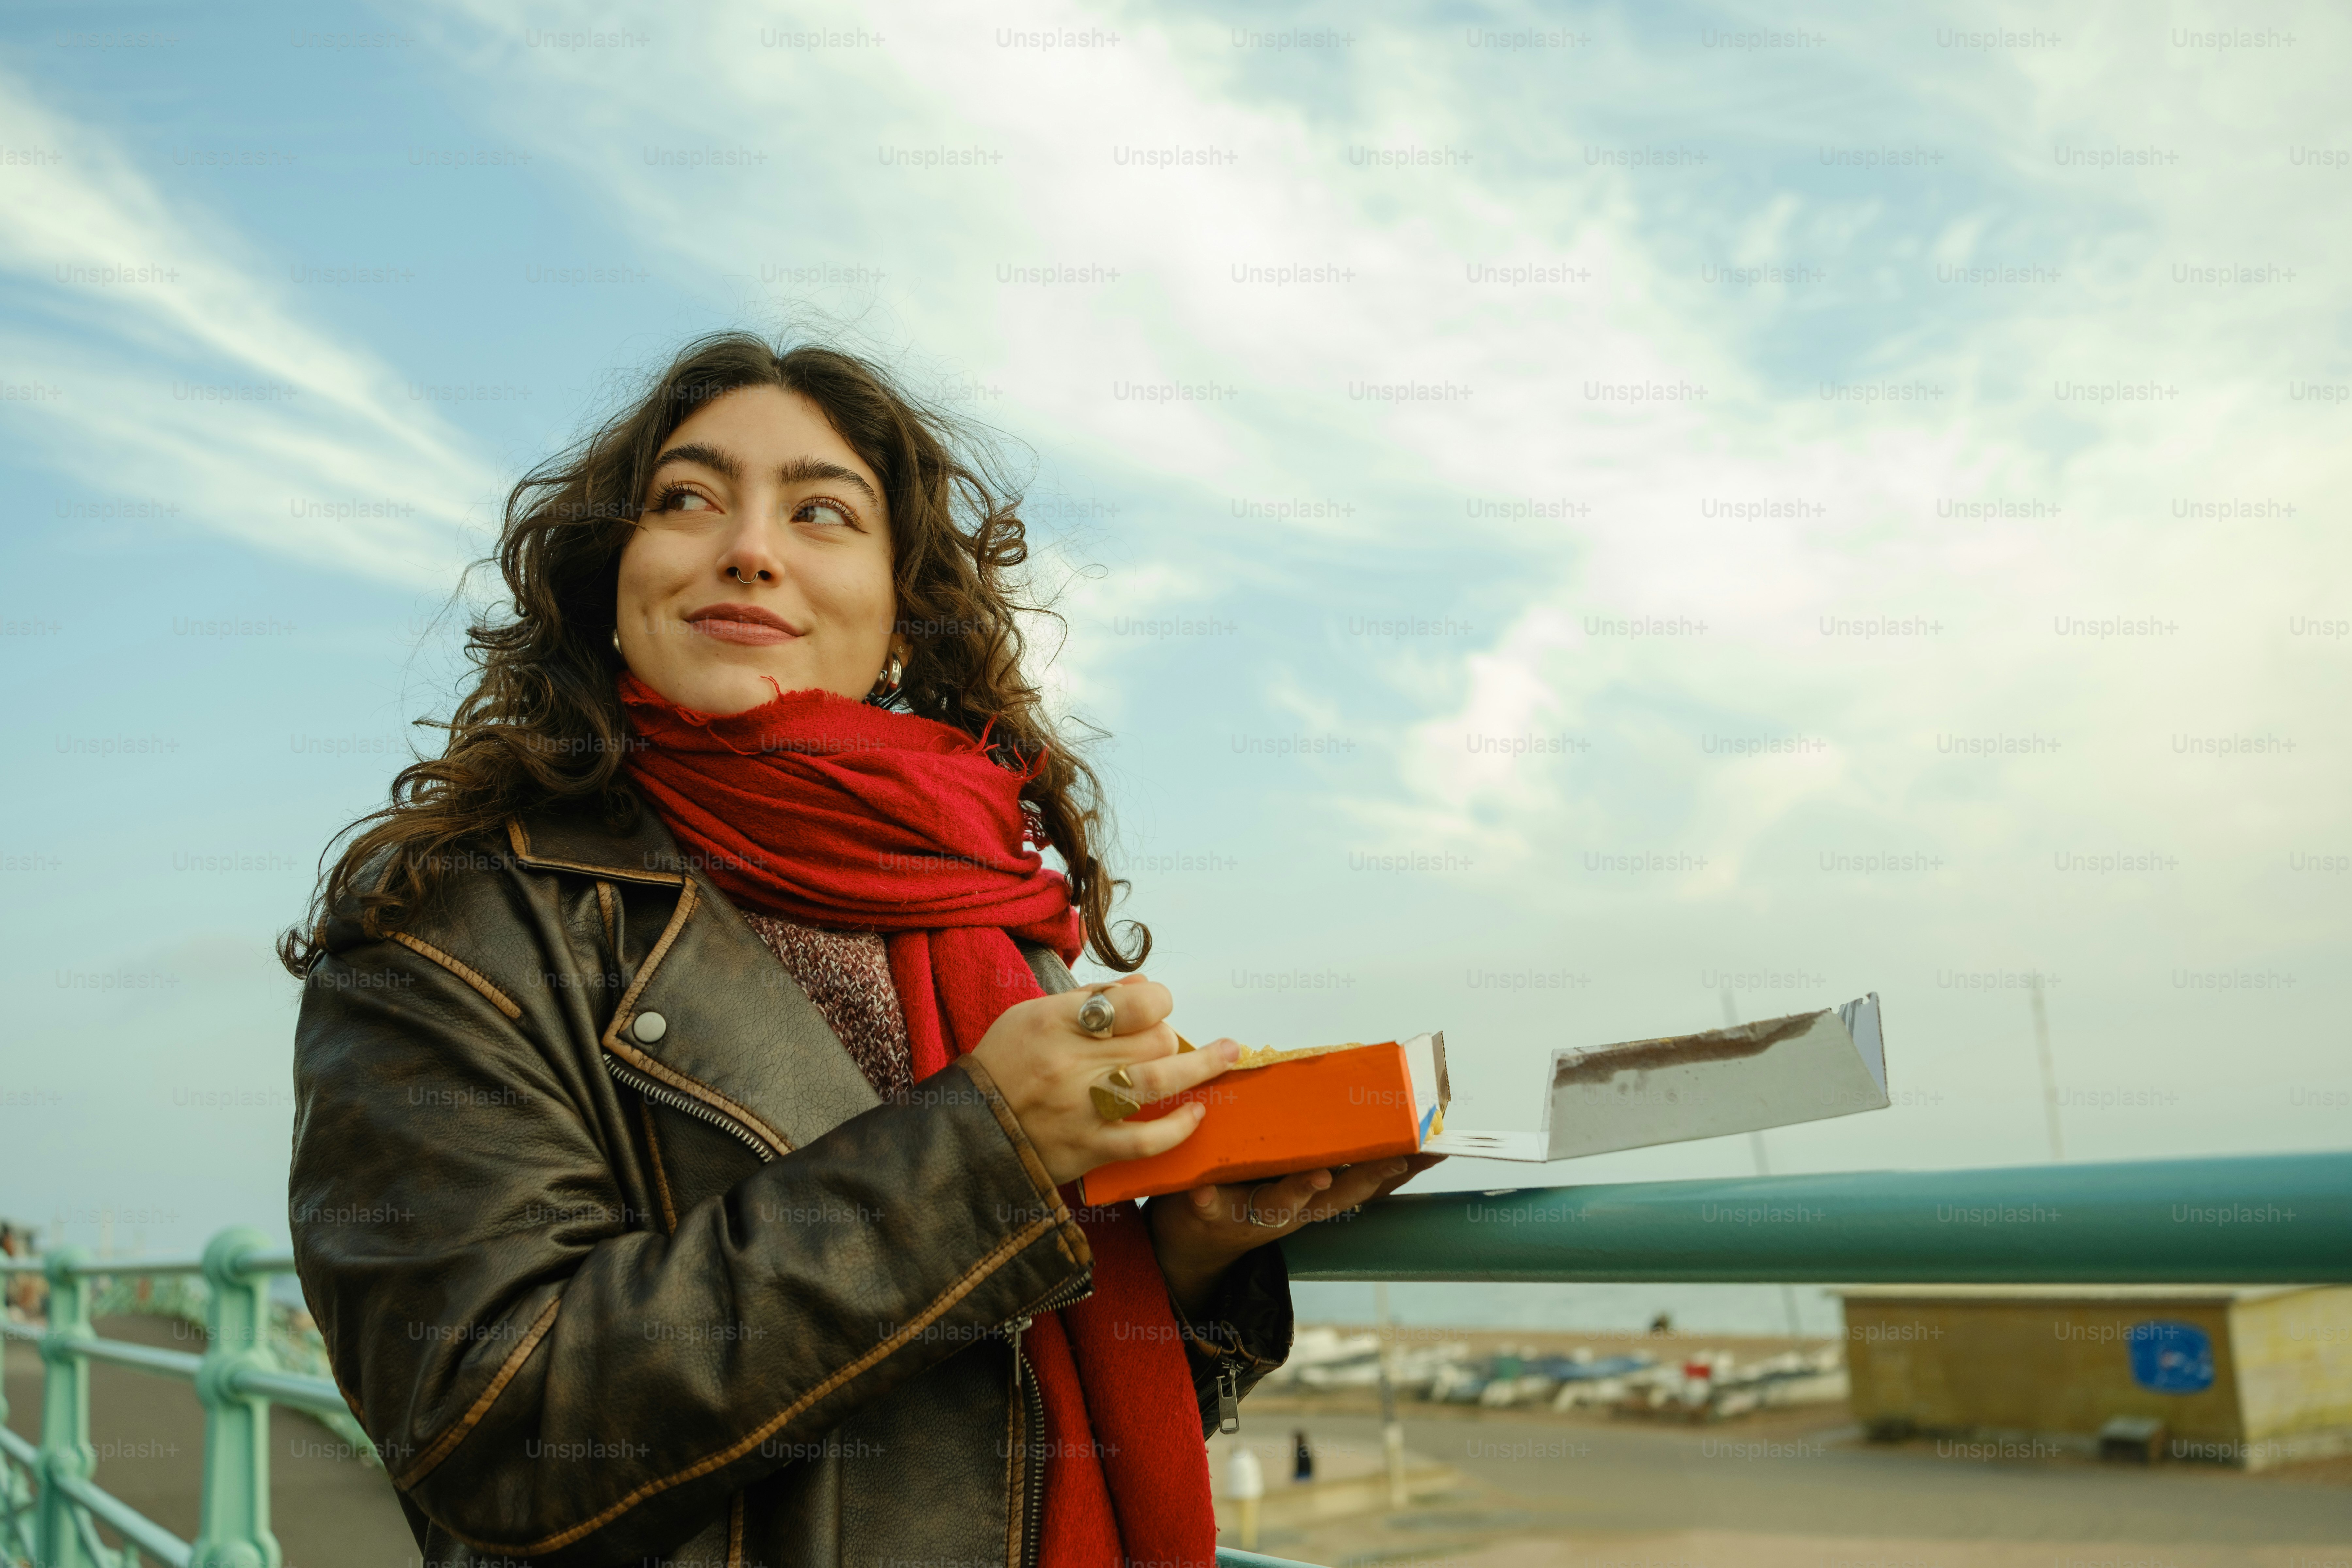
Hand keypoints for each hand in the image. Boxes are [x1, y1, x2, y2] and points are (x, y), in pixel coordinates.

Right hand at [967, 974, 1241, 1186]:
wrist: (964, 1132)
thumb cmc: (1003, 1066)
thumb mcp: (1032, 1015)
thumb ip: (1089, 998)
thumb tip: (1142, 985)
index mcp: (1054, 1022)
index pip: (1131, 1001)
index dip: (1156, 1001)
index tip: (1156, 1007)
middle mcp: (1071, 1062)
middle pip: (1153, 1040)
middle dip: (1168, 1037)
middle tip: (1164, 1042)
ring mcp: (1082, 1108)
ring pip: (1159, 1081)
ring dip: (1202, 1066)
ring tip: (1229, 1053)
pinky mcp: (1088, 1148)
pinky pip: (1146, 1139)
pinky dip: (1177, 1127)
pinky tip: (1197, 1114)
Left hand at [1147, 1153, 1446, 1317]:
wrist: (1191, 1239)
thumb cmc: (1249, 1190)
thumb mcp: (1289, 1169)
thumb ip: (1318, 1137)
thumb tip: (1348, 1082)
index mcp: (1316, 1193)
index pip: (1366, 1180)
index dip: (1402, 1168)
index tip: (1435, 1149)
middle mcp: (1293, 1208)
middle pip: (1338, 1196)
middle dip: (1367, 1178)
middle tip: (1394, 1161)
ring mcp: (1253, 1213)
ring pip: (1283, 1204)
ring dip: (1301, 1191)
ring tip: (1317, 1176)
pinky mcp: (1209, 1213)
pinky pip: (1209, 1207)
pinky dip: (1207, 1200)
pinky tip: (1201, 1192)